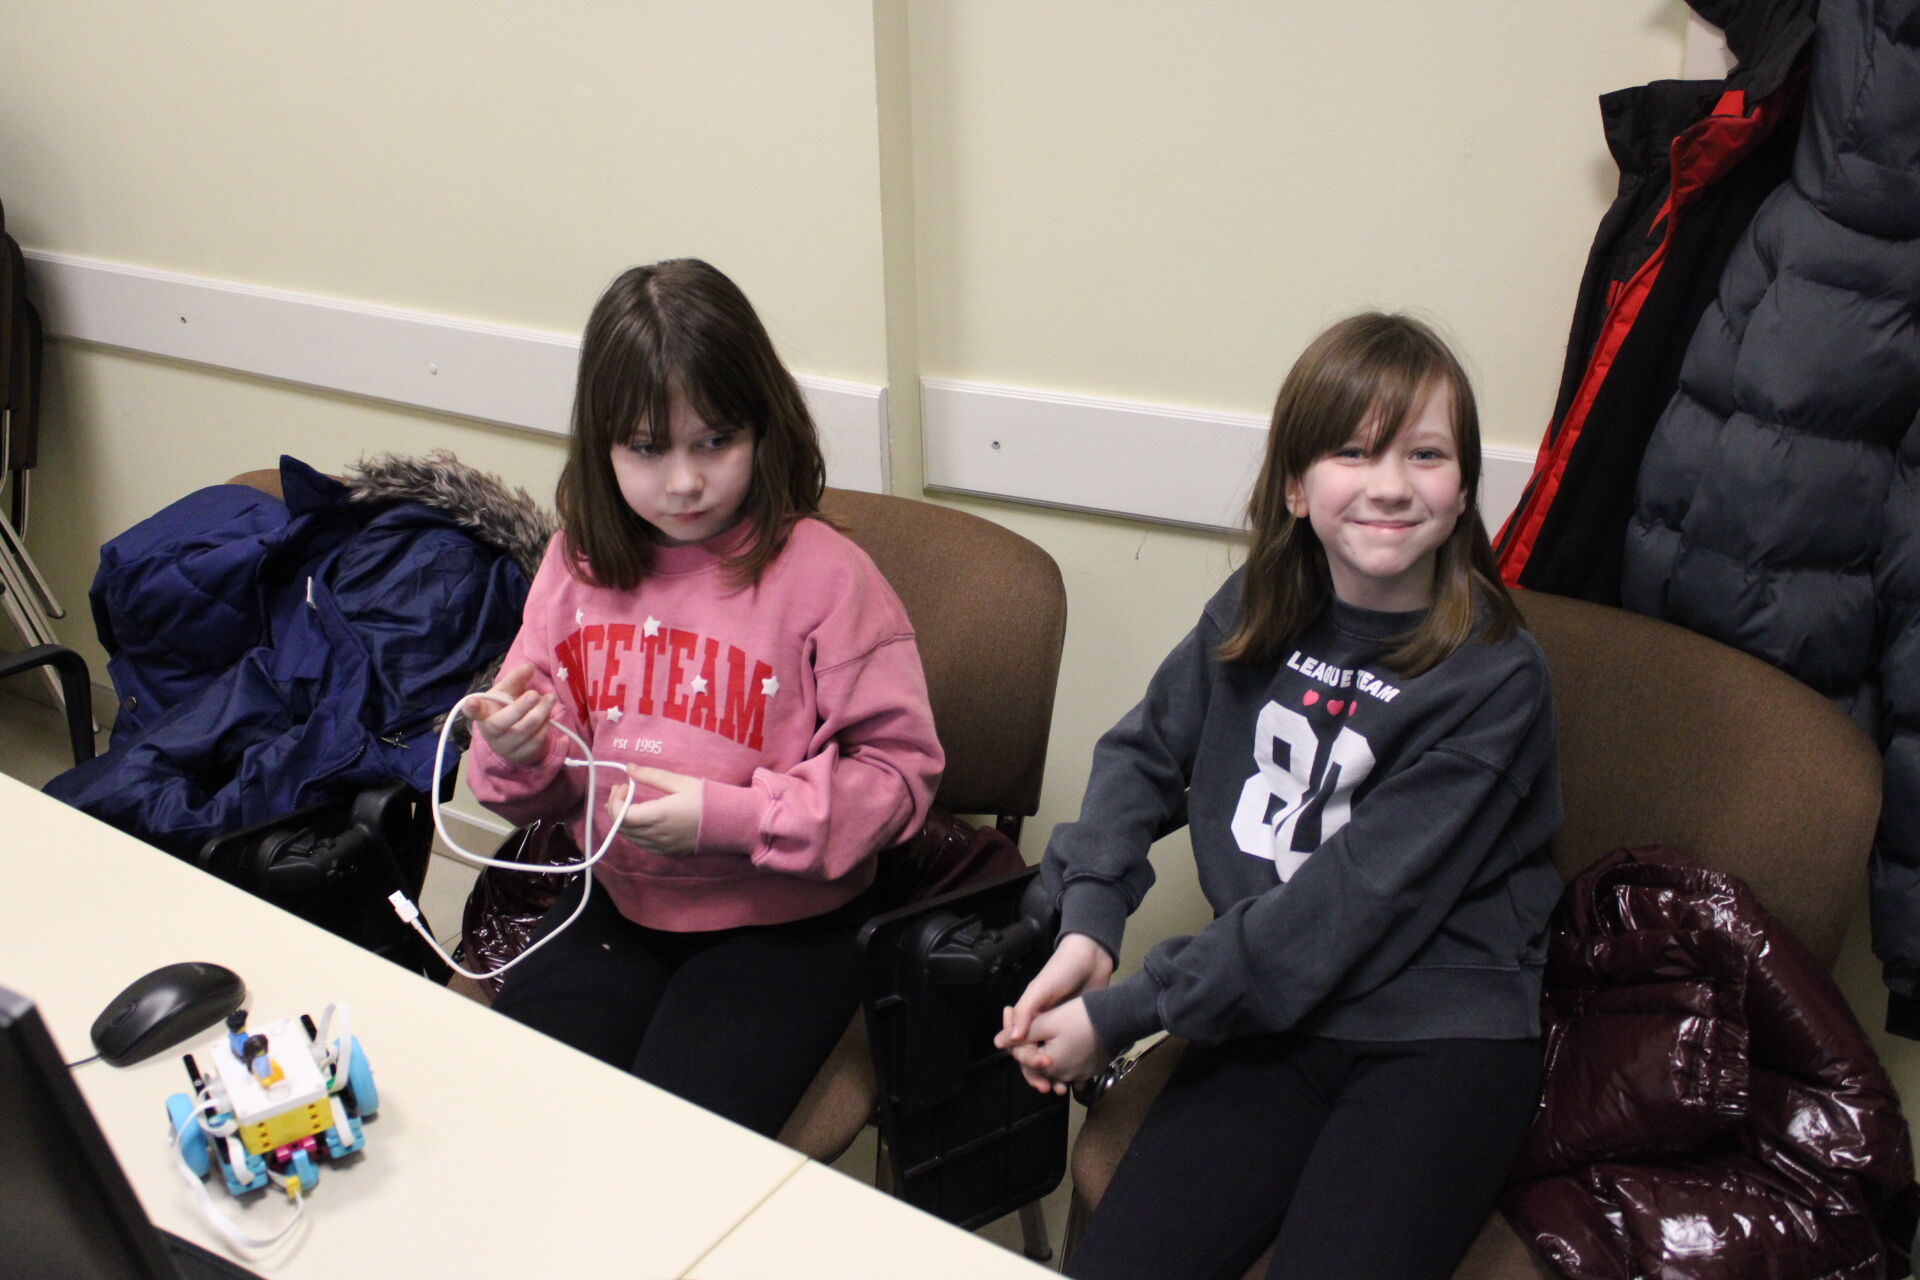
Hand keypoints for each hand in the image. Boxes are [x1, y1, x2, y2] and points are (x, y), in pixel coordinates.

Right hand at [475, 663, 556, 765]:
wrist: (514, 739)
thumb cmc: (507, 710)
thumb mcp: (508, 693)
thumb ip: (516, 679)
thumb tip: (528, 667)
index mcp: (483, 714)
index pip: (473, 712)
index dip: (471, 707)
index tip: (472, 702)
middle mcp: (491, 732)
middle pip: (501, 723)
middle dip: (520, 708)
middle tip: (535, 694)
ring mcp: (506, 746)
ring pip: (523, 732)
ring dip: (540, 714)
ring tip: (550, 699)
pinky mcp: (521, 756)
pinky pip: (535, 741)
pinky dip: (545, 727)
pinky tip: (549, 716)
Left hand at [614, 766, 703, 856]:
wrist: (731, 823)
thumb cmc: (708, 799)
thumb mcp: (681, 782)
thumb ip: (652, 775)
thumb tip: (629, 768)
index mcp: (659, 816)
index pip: (621, 815)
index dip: (615, 801)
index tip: (622, 785)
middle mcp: (657, 835)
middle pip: (622, 828)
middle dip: (615, 808)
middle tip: (622, 789)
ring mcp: (662, 847)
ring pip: (630, 838)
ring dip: (623, 821)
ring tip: (626, 802)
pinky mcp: (668, 852)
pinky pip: (642, 845)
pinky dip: (634, 832)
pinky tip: (639, 819)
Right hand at [996, 932, 1112, 1090]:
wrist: (1092, 959)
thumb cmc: (1062, 970)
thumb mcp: (1040, 988)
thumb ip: (1025, 1012)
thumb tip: (1011, 1040)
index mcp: (1028, 1016)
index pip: (1019, 1045)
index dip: (1025, 1059)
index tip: (1040, 1067)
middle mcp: (1041, 1025)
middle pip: (1033, 1057)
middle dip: (1038, 1074)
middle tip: (1050, 1087)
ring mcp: (1060, 1030)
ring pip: (1051, 1060)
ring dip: (1053, 1077)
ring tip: (1062, 1090)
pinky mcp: (1076, 1032)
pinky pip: (1069, 1055)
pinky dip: (1070, 1070)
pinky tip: (1078, 1082)